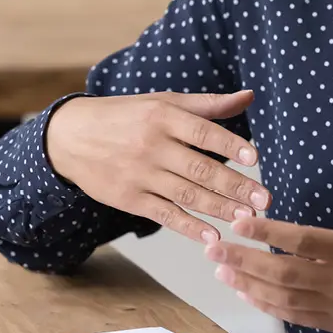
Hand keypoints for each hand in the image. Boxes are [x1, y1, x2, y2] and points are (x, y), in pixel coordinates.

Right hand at [46, 90, 269, 243]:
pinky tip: (212, 236)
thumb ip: (208, 104)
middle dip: (235, 186)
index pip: (203, 132)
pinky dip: (188, 227)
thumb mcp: (164, 102)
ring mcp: (140, 174)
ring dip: (219, 208)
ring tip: (247, 218)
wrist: (68, 137)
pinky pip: (164, 214)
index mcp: (163, 117)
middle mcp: (152, 146)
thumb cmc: (127, 116)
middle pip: (200, 169)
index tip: (255, 158)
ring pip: (186, 194)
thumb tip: (249, 95)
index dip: (229, 145)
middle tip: (264, 200)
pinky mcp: (129, 199)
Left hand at [206, 129, 332, 332]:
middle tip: (213, 250)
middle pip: (281, 273)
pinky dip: (270, 305)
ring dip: (250, 285)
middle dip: (243, 261)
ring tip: (222, 272)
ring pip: (284, 299)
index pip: (300, 240)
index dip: (266, 231)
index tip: (238, 222)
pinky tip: (251, 293)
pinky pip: (297, 316)